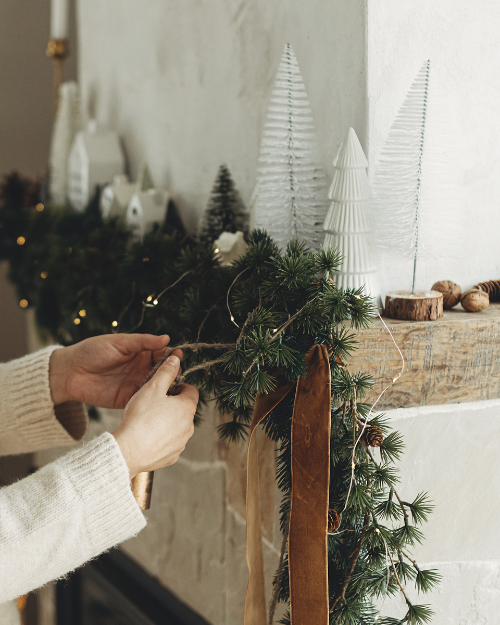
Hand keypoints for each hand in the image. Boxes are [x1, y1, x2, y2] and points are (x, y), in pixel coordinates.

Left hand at [49, 334, 181, 408]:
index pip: (162, 353)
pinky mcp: (129, 399)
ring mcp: (136, 384)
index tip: (178, 355)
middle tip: (178, 372)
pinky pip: (145, 400)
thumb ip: (143, 341)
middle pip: (163, 371)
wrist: (70, 373)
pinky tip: (162, 399)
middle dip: (173, 371)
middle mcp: (141, 368)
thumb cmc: (92, 351)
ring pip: (157, 386)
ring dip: (166, 386)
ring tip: (174, 386)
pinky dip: (154, 400)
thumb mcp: (119, 341)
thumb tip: (166, 338)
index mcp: (140, 352)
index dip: (171, 354)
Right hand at [112, 355, 197, 476]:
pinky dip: (162, 438)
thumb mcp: (152, 388)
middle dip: (172, 404)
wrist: (128, 451)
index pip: (191, 390)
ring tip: (148, 421)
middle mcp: (189, 426)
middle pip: (184, 409)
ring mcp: (181, 443)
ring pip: (178, 427)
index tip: (163, 388)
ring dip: (167, 422)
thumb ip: (166, 372)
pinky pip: (170, 443)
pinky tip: (147, 436)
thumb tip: (176, 358)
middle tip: (153, 403)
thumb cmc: (140, 418)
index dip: (177, 386)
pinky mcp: (172, 456)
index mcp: (187, 408)